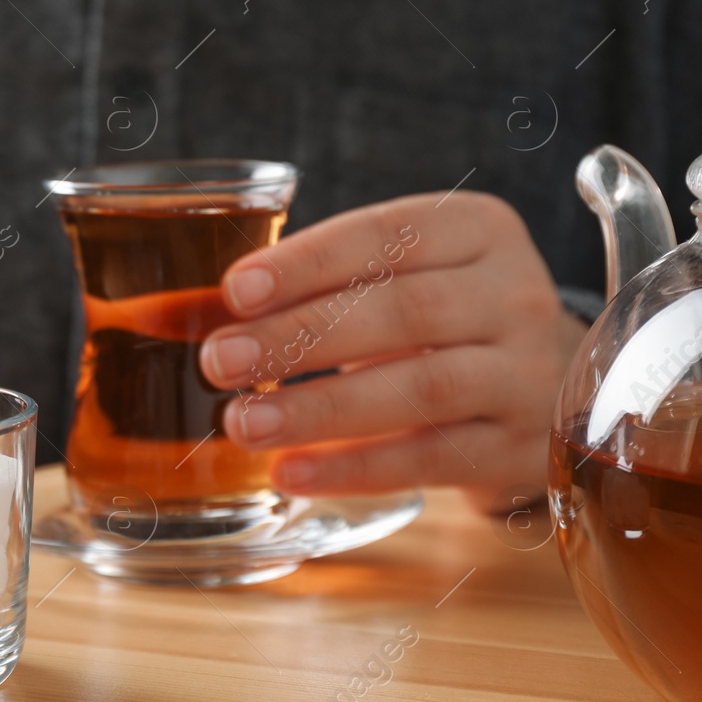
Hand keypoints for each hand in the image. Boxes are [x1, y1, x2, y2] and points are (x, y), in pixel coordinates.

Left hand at [197, 192, 586, 509]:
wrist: (538, 382)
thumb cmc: (430, 318)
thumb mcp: (380, 279)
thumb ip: (294, 288)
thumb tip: (163, 315)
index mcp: (476, 229)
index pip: (388, 235)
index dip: (309, 263)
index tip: (235, 290)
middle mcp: (513, 293)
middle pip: (404, 312)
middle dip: (300, 336)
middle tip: (218, 361)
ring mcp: (527, 373)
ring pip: (422, 387)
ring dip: (321, 408)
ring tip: (242, 423)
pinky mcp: (519, 447)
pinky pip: (432, 458)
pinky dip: (356, 468)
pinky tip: (292, 472)